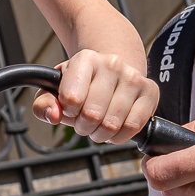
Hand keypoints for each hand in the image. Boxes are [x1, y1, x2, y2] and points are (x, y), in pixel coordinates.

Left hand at [30, 49, 159, 143]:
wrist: (113, 70)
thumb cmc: (80, 84)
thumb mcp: (55, 89)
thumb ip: (43, 103)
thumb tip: (53, 115)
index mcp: (85, 59)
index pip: (71, 98)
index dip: (68, 113)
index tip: (71, 109)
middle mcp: (111, 63)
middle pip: (92, 115)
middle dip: (84, 127)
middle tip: (84, 122)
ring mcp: (133, 77)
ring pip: (113, 124)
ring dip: (101, 134)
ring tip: (98, 125)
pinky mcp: (150, 91)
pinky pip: (133, 127)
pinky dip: (120, 137)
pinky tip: (115, 128)